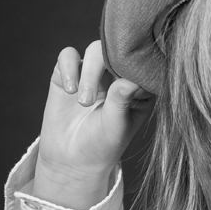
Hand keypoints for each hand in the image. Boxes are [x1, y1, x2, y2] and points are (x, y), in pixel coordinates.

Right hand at [34, 40, 154, 208]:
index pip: (142, 63)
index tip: (123, 81)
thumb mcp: (116, 125)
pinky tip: (69, 90)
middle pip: (117, 51)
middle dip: (103, 69)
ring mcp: (95, 72)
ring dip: (88, 73)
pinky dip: (68, 68)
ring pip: (94, 50)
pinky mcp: (69, 73)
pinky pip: (68, 56)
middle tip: (90, 101)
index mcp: (140, 86)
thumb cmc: (103, 144)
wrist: (74, 159)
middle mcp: (119, 75)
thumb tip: (131, 81)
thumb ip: (121, 101)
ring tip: (83, 102)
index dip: (134, 65)